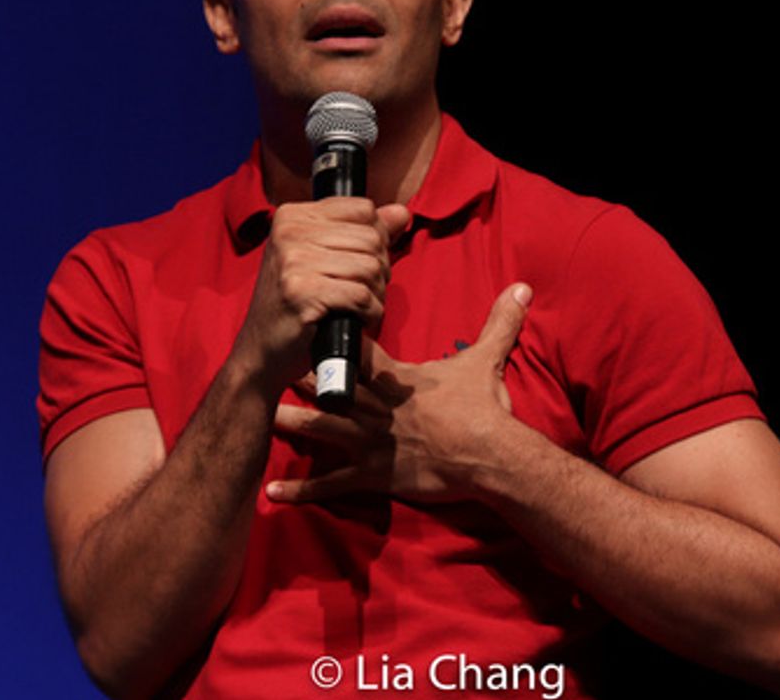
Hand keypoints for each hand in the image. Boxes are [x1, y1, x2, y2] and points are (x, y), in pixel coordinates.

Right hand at [231, 198, 409, 393]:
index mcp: (293, 216)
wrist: (262, 350)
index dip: (376, 238)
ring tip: (357, 306)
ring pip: (370, 267)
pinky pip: (362, 295)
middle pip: (371, 238)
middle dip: (379, 269)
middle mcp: (290, 232)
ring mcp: (293, 261)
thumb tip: (401, 213)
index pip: (363, 208)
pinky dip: (369, 312)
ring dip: (375, 294)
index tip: (361, 261)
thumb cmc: (296, 304)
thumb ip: (364, 232)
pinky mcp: (302, 292)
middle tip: (361, 290)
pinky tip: (355, 319)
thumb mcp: (325, 257)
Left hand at [268, 282, 532, 502]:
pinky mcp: (373, 475)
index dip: (331, 341)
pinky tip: (270, 491)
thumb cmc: (484, 409)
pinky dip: (302, 489)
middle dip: (298, 377)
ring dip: (289, 425)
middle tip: (267, 365)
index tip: (305, 327)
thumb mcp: (488, 361)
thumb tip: (522, 288)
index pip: (357, 353)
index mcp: (396, 379)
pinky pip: (332, 484)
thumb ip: (499, 324)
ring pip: (321, 431)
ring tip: (258, 417)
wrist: (490, 457)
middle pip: (328, 388)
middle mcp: (376, 408)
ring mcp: (371, 443)